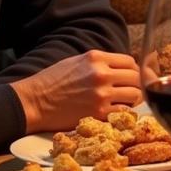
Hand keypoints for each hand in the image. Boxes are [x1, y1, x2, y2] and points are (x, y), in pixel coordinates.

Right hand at [10, 50, 142, 131]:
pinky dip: (124, 112)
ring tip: (124, 101)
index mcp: (96, 58)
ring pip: (135, 95)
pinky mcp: (99, 113)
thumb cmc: (52, 81)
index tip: (130, 76)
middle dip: (136, 84)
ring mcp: (102, 94)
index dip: (133, 70)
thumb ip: (101, 62)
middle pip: (136, 77)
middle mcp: (102, 74)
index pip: (130, 61)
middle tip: (130, 91)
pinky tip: (116, 112)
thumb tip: (121, 67)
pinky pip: (125, 111)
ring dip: (133, 99)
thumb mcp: (77, 61)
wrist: (34, 102)